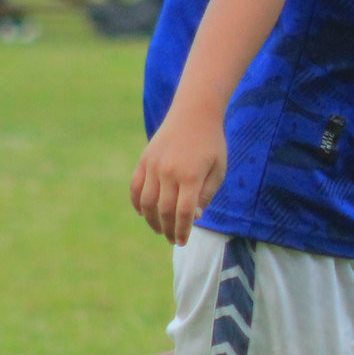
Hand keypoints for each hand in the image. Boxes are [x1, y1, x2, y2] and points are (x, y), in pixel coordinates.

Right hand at [130, 112, 228, 243]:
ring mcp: (153, 165)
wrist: (194, 113)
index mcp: (191, 176)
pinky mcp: (144, 160)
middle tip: (171, 239)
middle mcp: (169, 171)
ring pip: (146, 202)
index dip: (181, 230)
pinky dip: (137, 203)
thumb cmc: (211, 143)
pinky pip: (135, 187)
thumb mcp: (218, 170)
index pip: (182, 213)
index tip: (181, 241)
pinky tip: (144, 213)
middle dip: (167, 229)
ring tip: (159, 229)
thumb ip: (206, 195)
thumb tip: (192, 217)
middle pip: (164, 210)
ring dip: (151, 220)